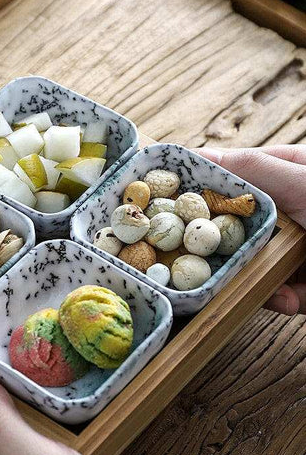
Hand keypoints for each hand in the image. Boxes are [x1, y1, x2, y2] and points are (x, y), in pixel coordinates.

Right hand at [196, 145, 305, 314]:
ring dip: (252, 280)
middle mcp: (283, 211)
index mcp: (282, 176)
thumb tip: (197, 155)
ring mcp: (292, 247)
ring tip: (265, 286)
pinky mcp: (301, 279)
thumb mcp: (305, 180)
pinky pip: (275, 291)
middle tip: (195, 259)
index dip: (194, 191)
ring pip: (249, 265)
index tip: (162, 207)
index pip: (225, 178)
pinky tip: (288, 298)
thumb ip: (252, 168)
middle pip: (231, 228)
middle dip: (219, 248)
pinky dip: (279, 298)